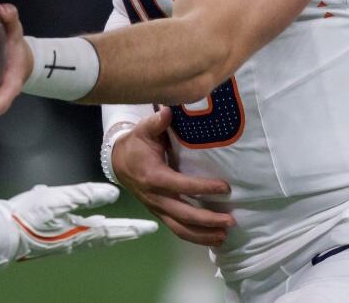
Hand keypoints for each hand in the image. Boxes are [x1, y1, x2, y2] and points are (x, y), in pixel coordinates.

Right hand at [0, 182, 157, 269]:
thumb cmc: (27, 215)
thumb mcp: (59, 198)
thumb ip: (86, 194)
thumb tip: (113, 194)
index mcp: (81, 232)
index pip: (115, 230)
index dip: (134, 228)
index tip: (151, 228)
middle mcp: (75, 241)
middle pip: (107, 237)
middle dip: (125, 233)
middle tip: (140, 231)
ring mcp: (62, 242)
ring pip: (93, 238)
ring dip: (110, 233)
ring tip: (119, 230)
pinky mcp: (50, 240)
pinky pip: (78, 236)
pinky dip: (90, 232)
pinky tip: (83, 224)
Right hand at [112, 109, 233, 246]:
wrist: (117, 163)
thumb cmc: (136, 145)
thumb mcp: (144, 131)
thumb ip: (157, 122)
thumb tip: (168, 111)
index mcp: (154, 177)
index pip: (182, 185)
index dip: (204, 188)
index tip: (225, 188)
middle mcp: (156, 197)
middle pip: (183, 214)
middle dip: (208, 220)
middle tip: (231, 220)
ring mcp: (157, 208)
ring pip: (180, 228)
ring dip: (203, 235)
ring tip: (224, 235)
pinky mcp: (160, 214)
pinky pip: (177, 230)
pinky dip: (195, 237)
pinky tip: (212, 238)